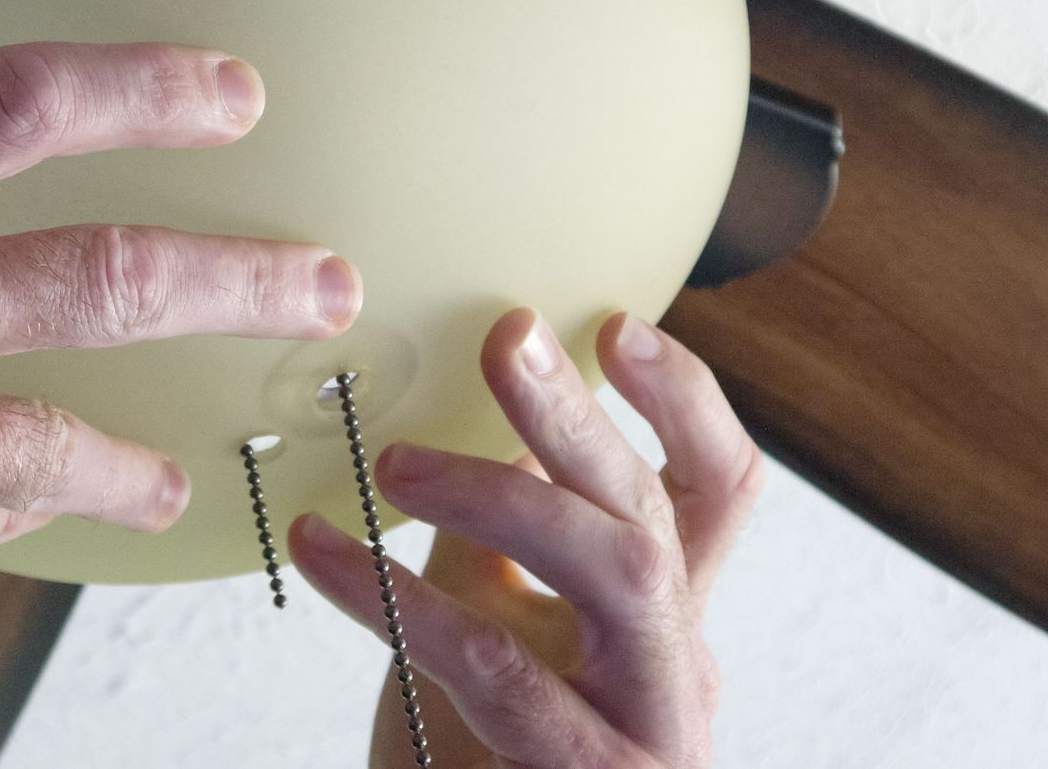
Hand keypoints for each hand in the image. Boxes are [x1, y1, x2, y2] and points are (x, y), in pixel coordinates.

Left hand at [290, 309, 761, 768]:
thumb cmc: (479, 756)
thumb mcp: (500, 621)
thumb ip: (505, 531)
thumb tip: (463, 404)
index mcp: (662, 615)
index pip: (720, 489)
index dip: (686, 399)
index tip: (611, 322)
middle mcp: (677, 667)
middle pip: (662, 516)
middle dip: (584, 414)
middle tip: (504, 337)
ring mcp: (649, 731)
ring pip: (624, 576)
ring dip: (511, 494)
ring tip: (395, 460)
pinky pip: (505, 675)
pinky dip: (408, 602)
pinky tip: (327, 553)